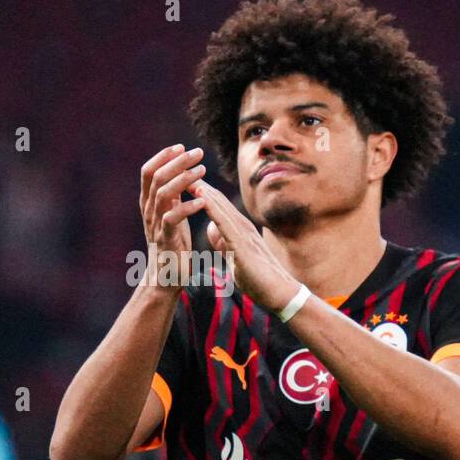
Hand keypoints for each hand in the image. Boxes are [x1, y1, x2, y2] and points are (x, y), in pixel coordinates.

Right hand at [139, 144, 206, 288]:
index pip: (148, 171)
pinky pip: (173, 218)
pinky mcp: (166, 239)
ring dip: (183, 179)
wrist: (167, 277)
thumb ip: (172, 196)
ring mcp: (155, 224)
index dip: (163, 157)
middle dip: (176, 162)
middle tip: (197, 152)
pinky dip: (188, 206)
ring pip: (162, 193)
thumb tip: (179, 173)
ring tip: (202, 170)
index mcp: (148, 203)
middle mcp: (148, 210)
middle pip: (155, 177)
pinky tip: (203, 199)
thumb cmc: (173, 245)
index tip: (181, 146)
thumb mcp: (171, 215)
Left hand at [193, 180, 299, 312]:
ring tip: (185, 173)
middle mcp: (242, 226)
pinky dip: (210, 207)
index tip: (181, 179)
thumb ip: (223, 242)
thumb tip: (212, 228)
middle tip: (180, 166)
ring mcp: (243, 233)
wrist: (280, 294)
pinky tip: (199, 195)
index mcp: (239, 230)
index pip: (216, 205)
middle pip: (216, 199)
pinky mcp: (242, 243)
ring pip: (219, 205)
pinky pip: (223, 221)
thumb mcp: (235, 258)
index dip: (199, 191)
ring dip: (201, 189)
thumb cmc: (259, 280)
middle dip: (197, 183)